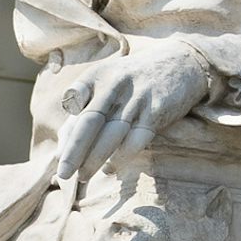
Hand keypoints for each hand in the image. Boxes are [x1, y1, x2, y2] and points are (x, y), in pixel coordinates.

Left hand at [55, 37, 217, 183]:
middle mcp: (115, 84)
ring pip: (111, 135)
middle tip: (63, 175)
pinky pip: (136, 139)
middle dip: (74, 152)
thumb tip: (60, 150)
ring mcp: (137, 98)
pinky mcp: (157, 110)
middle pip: (89, 122)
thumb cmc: (135, 80)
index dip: (65, 128)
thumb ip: (83, 110)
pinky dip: (121, 157)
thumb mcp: (107, 83)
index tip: (58, 155)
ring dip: (95, 160)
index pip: (73, 100)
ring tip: (83, 178)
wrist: (182, 62)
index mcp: (97, 76)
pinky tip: (110, 169)